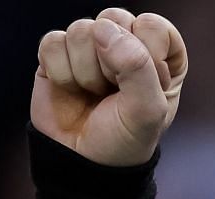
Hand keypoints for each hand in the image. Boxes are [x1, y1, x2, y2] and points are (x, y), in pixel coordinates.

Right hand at [31, 9, 187, 166]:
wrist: (82, 162)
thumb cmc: (123, 139)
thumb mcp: (147, 111)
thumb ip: (138, 67)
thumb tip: (104, 30)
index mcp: (161, 57)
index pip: (154, 26)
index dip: (145, 54)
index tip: (144, 85)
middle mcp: (127, 46)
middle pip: (115, 19)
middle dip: (111, 61)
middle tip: (113, 90)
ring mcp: (91, 48)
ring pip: (81, 29)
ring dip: (85, 71)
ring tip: (93, 94)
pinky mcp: (58, 54)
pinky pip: (53, 41)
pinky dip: (60, 71)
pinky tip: (70, 89)